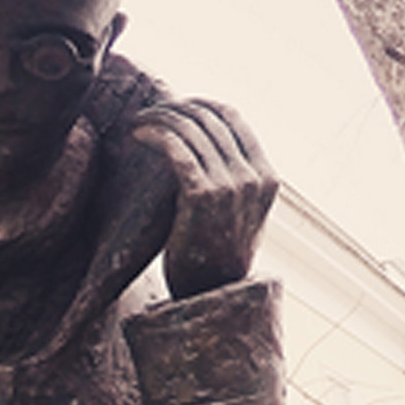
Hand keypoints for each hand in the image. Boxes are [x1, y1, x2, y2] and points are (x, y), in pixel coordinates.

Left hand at [130, 99, 276, 298]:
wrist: (209, 298)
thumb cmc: (212, 256)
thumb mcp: (237, 214)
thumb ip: (233, 180)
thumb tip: (210, 145)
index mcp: (267, 176)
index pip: (232, 117)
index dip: (197, 105)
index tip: (171, 109)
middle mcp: (255, 178)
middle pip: (211, 117)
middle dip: (175, 108)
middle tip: (148, 112)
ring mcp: (232, 187)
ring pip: (192, 129)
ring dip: (160, 118)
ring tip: (138, 123)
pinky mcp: (203, 198)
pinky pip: (178, 149)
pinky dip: (156, 133)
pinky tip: (138, 134)